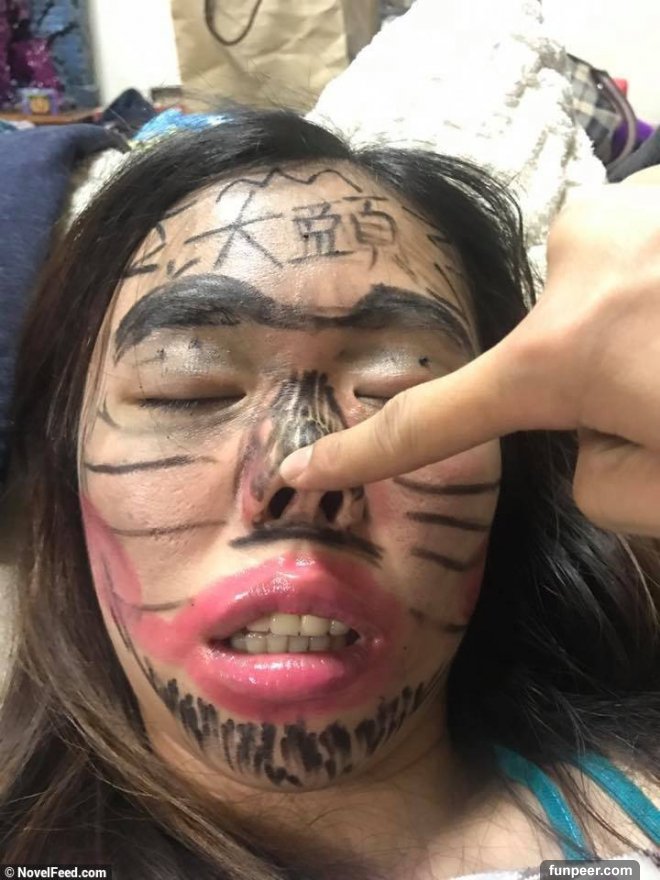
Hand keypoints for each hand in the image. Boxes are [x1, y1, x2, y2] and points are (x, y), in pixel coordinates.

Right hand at [280, 179, 659, 536]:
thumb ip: (596, 481)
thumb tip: (586, 425)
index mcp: (569, 351)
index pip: (436, 417)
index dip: (362, 452)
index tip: (301, 465)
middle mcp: (581, 261)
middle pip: (548, 341)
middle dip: (587, 368)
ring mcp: (630, 208)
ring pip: (600, 289)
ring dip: (641, 318)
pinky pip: (641, 246)